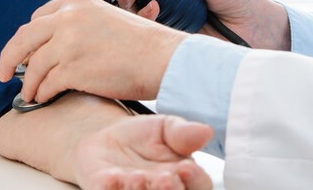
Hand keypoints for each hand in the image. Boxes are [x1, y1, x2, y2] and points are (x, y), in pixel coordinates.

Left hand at [0, 0, 185, 103]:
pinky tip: (43, 98)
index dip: (26, 40)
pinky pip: (45, 84)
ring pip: (33, 67)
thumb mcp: (104, 17)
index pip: (36, 19)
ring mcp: (67, 42)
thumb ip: (76, 25)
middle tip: (2, 73)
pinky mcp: (71, 68)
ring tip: (28, 94)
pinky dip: (41, 94)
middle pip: (23, 39)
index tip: (22, 52)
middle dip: (9, 58)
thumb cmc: (139, 43)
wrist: (161, 58)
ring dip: (28, 84)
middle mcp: (67, 18)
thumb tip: (49, 46)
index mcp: (74, 2)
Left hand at [72, 115, 213, 189]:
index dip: (195, 179)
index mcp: (186, 178)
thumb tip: (206, 131)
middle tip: (164, 177)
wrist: (107, 141)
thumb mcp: (164, 127)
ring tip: (137, 176)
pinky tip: (111, 177)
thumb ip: (183, 133)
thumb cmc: (142, 137)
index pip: (200, 184)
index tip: (185, 167)